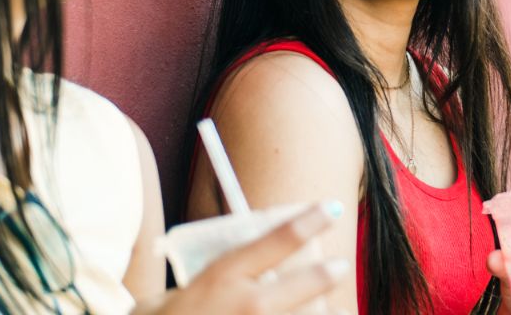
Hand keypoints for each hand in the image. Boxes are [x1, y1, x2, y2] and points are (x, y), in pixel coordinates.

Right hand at [133, 202, 349, 314]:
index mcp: (220, 278)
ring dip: (325, 314)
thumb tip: (248, 275)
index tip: (332, 207)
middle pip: (302, 283)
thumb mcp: (168, 299)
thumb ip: (210, 285)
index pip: (276, 240)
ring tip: (341, 311)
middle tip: (342, 265)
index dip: (309, 221)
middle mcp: (244, 306)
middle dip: (325, 274)